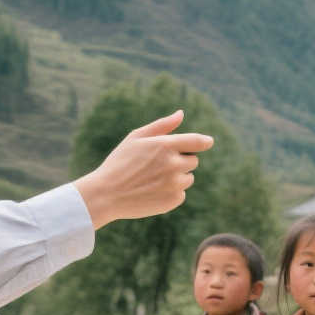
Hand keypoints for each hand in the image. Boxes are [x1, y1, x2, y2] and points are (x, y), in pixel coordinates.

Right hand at [73, 110, 214, 227]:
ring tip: (153, 179)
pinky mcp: (173, 200)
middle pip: (193, 160)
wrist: (106, 194)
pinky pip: (181, 194)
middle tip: (158, 165)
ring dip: (177, 177)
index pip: (197, 141)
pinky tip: (152, 191)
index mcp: (165, 145)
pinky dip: (171, 192)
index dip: (204, 141)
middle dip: (181, 160)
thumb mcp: (136, 138)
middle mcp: (173, 164)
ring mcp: (175, 184)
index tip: (208, 142)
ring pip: (188, 178)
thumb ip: (162, 125)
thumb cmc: (119, 162)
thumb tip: (181, 114)